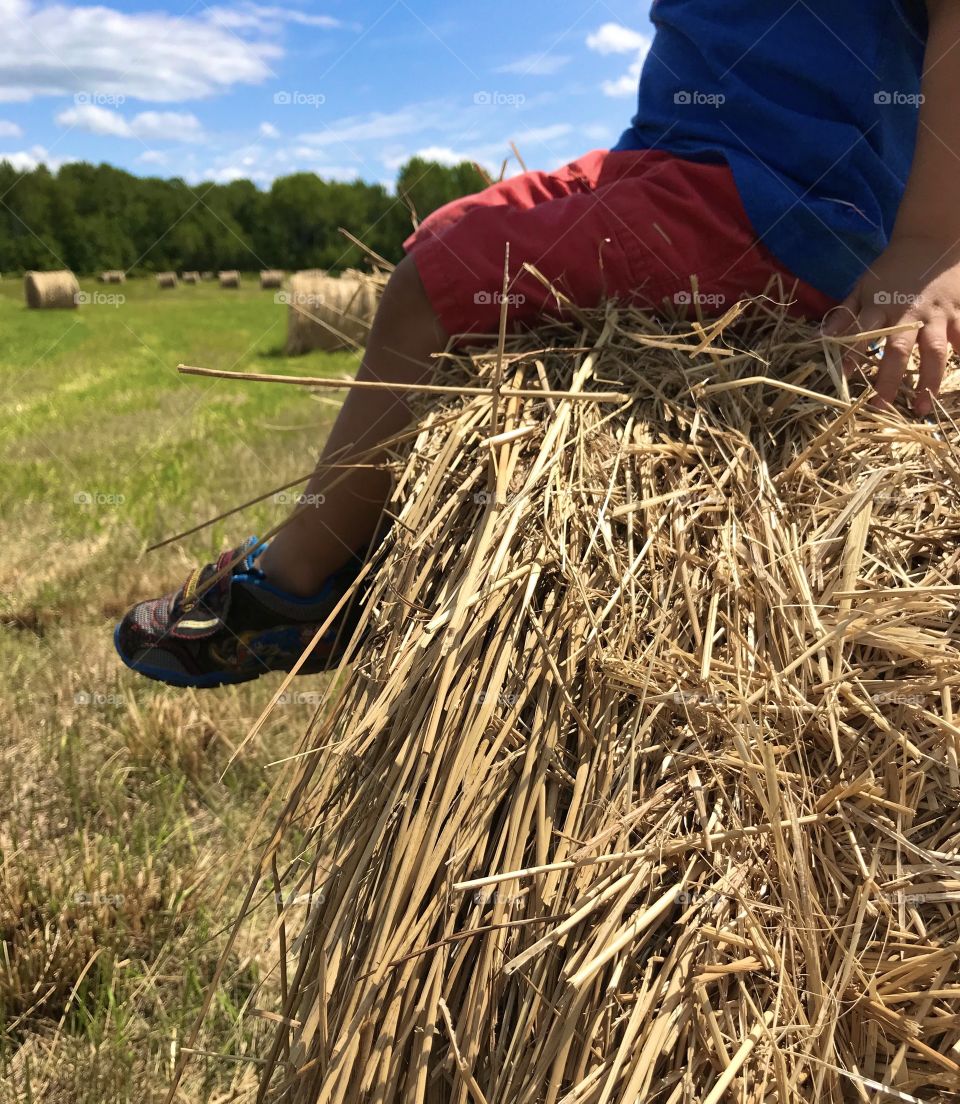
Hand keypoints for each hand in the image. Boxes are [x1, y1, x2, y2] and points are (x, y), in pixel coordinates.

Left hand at [821, 235, 959, 414]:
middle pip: (898, 350)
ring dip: (928, 382)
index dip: (851, 354)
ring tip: (922, 409)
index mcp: (881, 306)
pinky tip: (958, 382)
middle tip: (880, 407)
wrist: (932, 239)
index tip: (843, 376)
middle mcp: (909, 313)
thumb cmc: (892, 269)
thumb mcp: (863, 286)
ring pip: (935, 352)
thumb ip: (845, 314)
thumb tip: (821, 338)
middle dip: (890, 380)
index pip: (862, 333)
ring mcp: (937, 315)